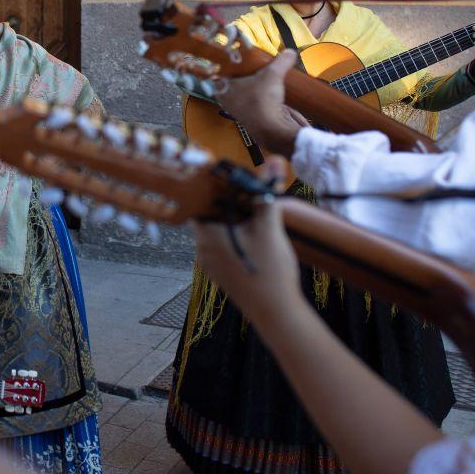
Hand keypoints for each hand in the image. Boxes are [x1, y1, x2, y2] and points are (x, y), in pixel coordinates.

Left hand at [191, 189, 305, 327]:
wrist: (277, 313)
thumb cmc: (270, 269)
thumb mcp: (269, 225)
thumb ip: (266, 192)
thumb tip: (273, 160)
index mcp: (205, 234)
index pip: (198, 201)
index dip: (212, 189)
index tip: (229, 181)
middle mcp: (201, 250)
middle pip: (208, 217)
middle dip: (227, 205)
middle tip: (247, 195)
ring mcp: (210, 266)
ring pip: (216, 234)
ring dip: (232, 224)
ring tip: (254, 216)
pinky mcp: (222, 276)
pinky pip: (223, 250)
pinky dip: (235, 240)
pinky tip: (255, 240)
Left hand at [217, 51, 308, 156]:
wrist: (272, 129)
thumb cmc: (263, 99)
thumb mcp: (273, 75)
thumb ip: (281, 61)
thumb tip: (290, 51)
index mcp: (222, 88)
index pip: (219, 72)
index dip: (227, 64)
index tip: (237, 57)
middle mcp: (225, 100)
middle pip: (232, 82)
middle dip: (243, 75)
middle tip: (252, 64)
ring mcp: (236, 110)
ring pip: (242, 93)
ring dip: (252, 87)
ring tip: (262, 76)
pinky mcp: (249, 118)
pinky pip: (251, 102)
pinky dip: (258, 97)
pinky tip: (268, 92)